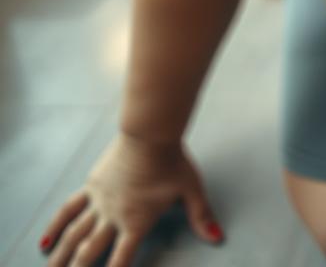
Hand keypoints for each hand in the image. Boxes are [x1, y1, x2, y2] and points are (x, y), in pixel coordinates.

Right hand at [38, 133, 223, 265]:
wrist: (150, 133)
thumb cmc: (172, 160)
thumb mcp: (191, 189)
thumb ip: (201, 216)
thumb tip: (217, 237)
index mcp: (136, 222)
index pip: (121, 261)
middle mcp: (113, 216)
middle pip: (89, 253)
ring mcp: (98, 201)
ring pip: (74, 236)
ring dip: (60, 258)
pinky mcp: (91, 186)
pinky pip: (69, 210)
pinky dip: (56, 226)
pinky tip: (45, 241)